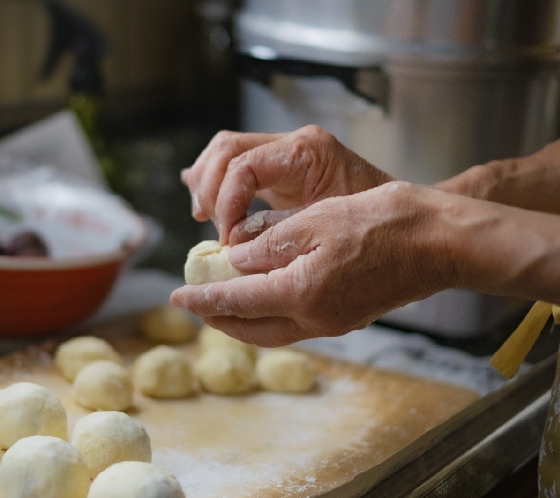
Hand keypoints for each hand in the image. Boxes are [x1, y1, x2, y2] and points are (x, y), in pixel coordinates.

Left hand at [171, 183, 458, 345]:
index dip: (202, 297)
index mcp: (301, 291)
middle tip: (193, 302)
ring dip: (241, 321)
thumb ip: (269, 243)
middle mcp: (314, 318)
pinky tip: (261, 298)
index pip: (236, 300)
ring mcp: (332, 323)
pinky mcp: (346, 318)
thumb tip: (236, 260)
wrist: (441, 242)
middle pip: (250, 329)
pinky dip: (268, 317)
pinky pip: (294, 326)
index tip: (175, 295)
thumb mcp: (316, 219)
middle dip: (216, 318)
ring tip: (219, 303)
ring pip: (271, 332)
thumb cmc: (383, 221)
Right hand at [181, 126, 393, 242]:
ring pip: (224, 151)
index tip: (227, 238)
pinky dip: (216, 183)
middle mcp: (291, 144)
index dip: (227, 201)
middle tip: (211, 227)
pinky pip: (235, 164)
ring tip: (204, 217)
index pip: (244, 164)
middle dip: (210, 189)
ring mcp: (282, 153)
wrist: (401, 219)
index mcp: (306, 151)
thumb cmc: (371, 224)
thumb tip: (234, 244)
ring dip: (207, 184)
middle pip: (226, 149)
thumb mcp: (323, 229)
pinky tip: (204, 205)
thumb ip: (278, 231)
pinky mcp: (277, 169)